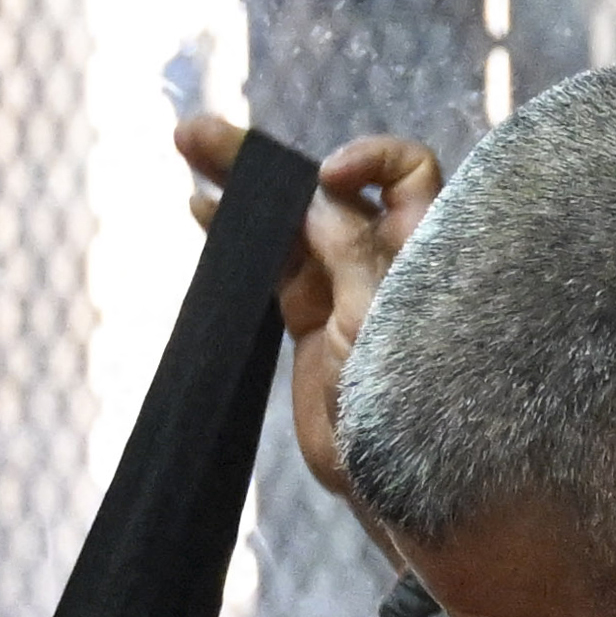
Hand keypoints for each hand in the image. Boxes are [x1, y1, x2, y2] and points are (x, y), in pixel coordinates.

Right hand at [179, 114, 441, 504]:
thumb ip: (350, 254)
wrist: (396, 481)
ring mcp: (346, 284)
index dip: (368, 160)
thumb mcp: (378, 320)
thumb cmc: (412, 400)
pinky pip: (273, 260)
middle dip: (271, 160)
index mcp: (427, 246)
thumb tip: (319, 193)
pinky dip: (238, 234)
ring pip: (292, 219)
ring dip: (242, 186)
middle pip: (329, 186)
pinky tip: (201, 206)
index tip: (328, 176)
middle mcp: (389, 255)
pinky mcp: (313, 315)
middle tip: (203, 135)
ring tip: (188, 148)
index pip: (406, 172)